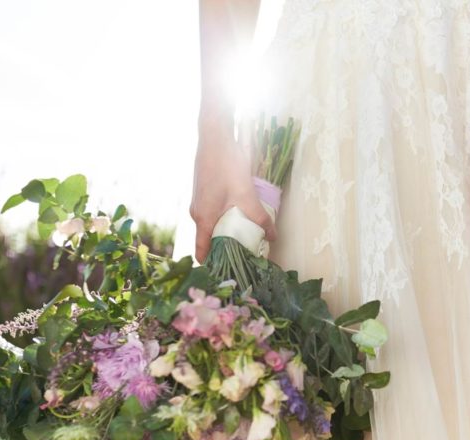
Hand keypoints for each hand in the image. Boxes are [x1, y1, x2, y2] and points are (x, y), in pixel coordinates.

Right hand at [190, 119, 275, 262]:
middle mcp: (197, 213)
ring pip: (212, 226)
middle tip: (244, 258)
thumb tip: (273, 237)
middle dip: (225, 250)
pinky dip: (225, 220)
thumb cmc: (226, 165)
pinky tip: (240, 219)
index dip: (213, 264)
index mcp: (202, 218)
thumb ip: (260, 218)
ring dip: (226, 234)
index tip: (227, 272)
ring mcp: (199, 202)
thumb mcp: (247, 195)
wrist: (214, 137)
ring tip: (246, 241)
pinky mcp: (204, 193)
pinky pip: (213, 214)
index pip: (202, 251)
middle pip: (209, 240)